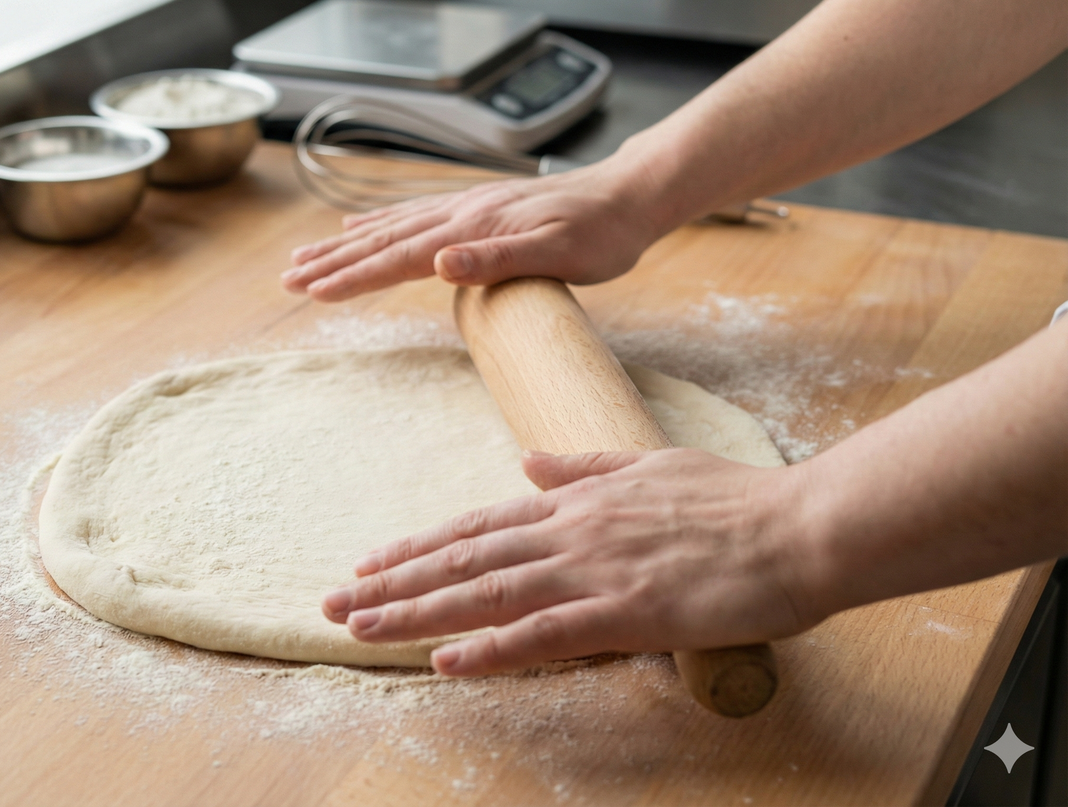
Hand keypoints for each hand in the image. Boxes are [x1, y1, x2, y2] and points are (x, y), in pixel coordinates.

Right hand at [281, 161, 663, 301]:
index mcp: (472, 230)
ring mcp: (465, 209)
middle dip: (332, 263)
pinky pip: (412, 216)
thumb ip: (497, 259)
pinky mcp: (475, 210)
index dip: (353, 277)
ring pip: (390, 228)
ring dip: (344, 246)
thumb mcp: (558, 253)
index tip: (313, 293)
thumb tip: (439, 262)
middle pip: (382, 241)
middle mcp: (460, 215)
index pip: (399, 258)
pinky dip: (377, 224)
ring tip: (304, 259)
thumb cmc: (600, 234)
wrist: (628, 196)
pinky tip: (357, 227)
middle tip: (287, 280)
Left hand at [321, 450, 822, 675]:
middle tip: (336, 603)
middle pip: (464, 558)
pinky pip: (544, 633)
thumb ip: (582, 465)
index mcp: (576, 501)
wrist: (801, 526)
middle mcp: (571, 531)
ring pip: (486, 592)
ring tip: (363, 628)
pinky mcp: (626, 611)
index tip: (372, 563)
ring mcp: (594, 570)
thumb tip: (525, 459)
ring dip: (419, 612)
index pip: (478, 524)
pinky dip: (491, 648)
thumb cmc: (734, 500)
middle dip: (394, 582)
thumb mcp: (648, 463)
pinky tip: (446, 661)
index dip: (420, 546)